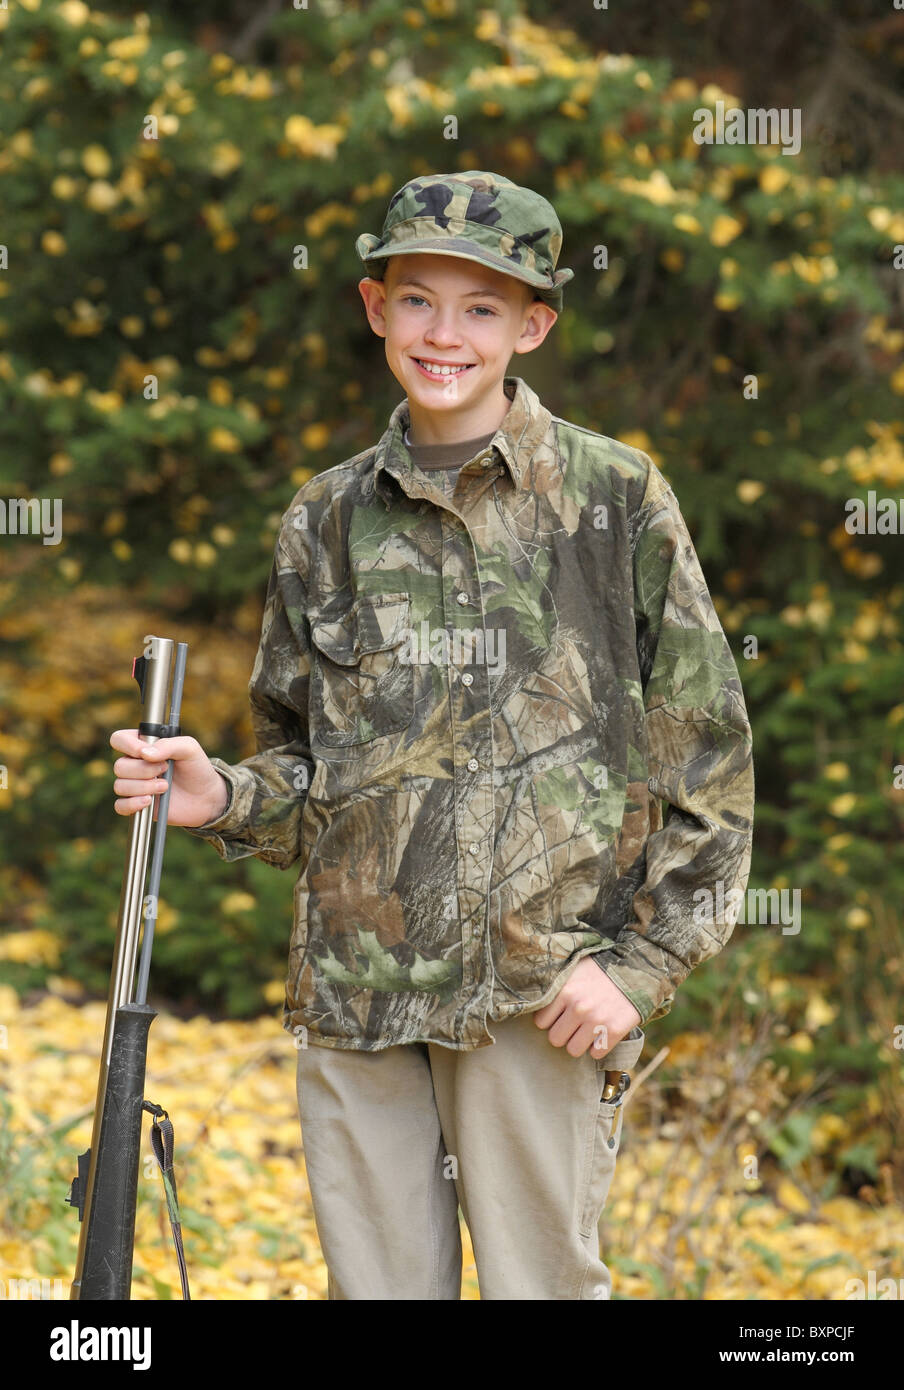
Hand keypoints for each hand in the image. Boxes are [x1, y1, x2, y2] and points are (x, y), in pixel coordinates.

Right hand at [110, 728, 229, 826]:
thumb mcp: (189, 749)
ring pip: (120, 786)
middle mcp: (135, 764)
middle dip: (143, 770)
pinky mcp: (136, 805)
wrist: (206, 797)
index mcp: (143, 745)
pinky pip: (120, 806)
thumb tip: (145, 754)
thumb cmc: (197, 768)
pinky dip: (132, 804)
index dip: (128, 746)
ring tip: (165, 787)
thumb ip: (169, 745)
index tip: (145, 753)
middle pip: (119, 766)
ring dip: (144, 787)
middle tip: (165, 770)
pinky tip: (149, 801)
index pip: (119, 739)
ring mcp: (134, 785)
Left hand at [533, 956, 641, 1058]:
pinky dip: (598, 1047)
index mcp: (564, 990)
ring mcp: (597, 1020)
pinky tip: (602, 1033)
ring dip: (579, 1043)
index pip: (540, 1022)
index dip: (550, 1020)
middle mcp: (578, 1007)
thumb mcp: (574, 970)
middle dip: (563, 1033)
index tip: (559, 1016)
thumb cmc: (600, 970)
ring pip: (573, 1050)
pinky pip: (596, 1054)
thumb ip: (556, 987)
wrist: (636, 970)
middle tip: (573, 1025)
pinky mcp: (614, 1031)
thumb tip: (536, 1002)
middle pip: (555, 1039)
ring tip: (587, 1030)